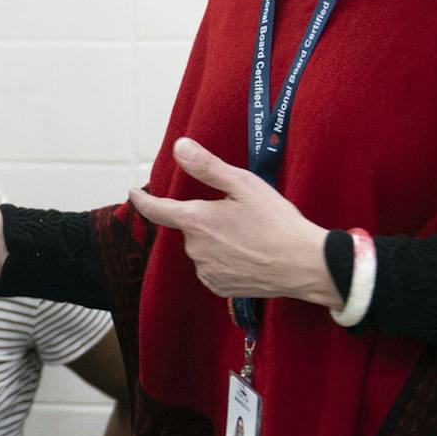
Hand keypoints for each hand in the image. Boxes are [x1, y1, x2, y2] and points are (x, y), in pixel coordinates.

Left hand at [127, 137, 338, 306]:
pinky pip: (213, 268)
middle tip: (242, 216)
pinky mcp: (219, 288)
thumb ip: (207, 167)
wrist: (304, 264)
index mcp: (196, 221)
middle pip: (190, 227)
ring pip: (203, 248)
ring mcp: (206, 271)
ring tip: (250, 237)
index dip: (142, 200)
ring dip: (217, 240)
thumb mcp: (244, 185)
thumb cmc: (277, 222)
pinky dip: (225, 260)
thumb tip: (180, 147)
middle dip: (207, 219)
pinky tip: (248, 256)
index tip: (133, 193)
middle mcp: (194, 249)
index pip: (157, 209)